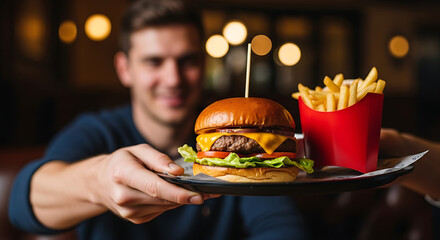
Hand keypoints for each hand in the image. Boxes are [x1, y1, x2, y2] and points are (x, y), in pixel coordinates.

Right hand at [94, 144, 218, 223]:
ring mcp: (128, 212)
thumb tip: (178, 172)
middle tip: (210, 192)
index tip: (199, 194)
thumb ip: (158, 158)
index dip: (178, 192)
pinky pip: (160, 210)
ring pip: (164, 206)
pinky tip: (174, 194)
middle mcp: (123, 196)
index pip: (154, 187)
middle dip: (188, 196)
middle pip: (162, 199)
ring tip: (196, 190)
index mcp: (122, 174)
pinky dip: (170, 202)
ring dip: (181, 199)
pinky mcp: (135, 219)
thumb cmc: (122, 162)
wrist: (99, 182)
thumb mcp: (137, 150)